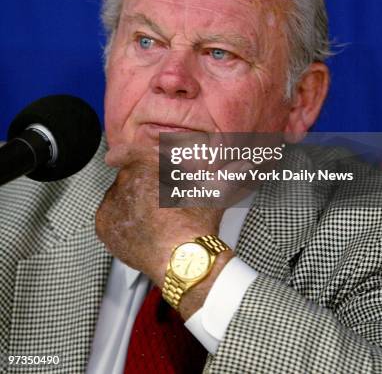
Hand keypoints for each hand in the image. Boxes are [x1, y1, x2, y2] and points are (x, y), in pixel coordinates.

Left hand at [95, 144, 226, 292]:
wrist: (184, 261)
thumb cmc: (196, 226)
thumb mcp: (213, 192)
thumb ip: (228, 172)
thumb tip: (245, 164)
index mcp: (145, 166)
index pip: (129, 152)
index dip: (126, 154)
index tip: (117, 156)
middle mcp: (125, 182)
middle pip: (128, 177)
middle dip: (141, 185)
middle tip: (159, 202)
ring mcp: (112, 205)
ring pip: (118, 197)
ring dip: (130, 202)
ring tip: (152, 219)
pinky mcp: (104, 227)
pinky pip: (109, 217)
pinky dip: (120, 220)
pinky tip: (139, 228)